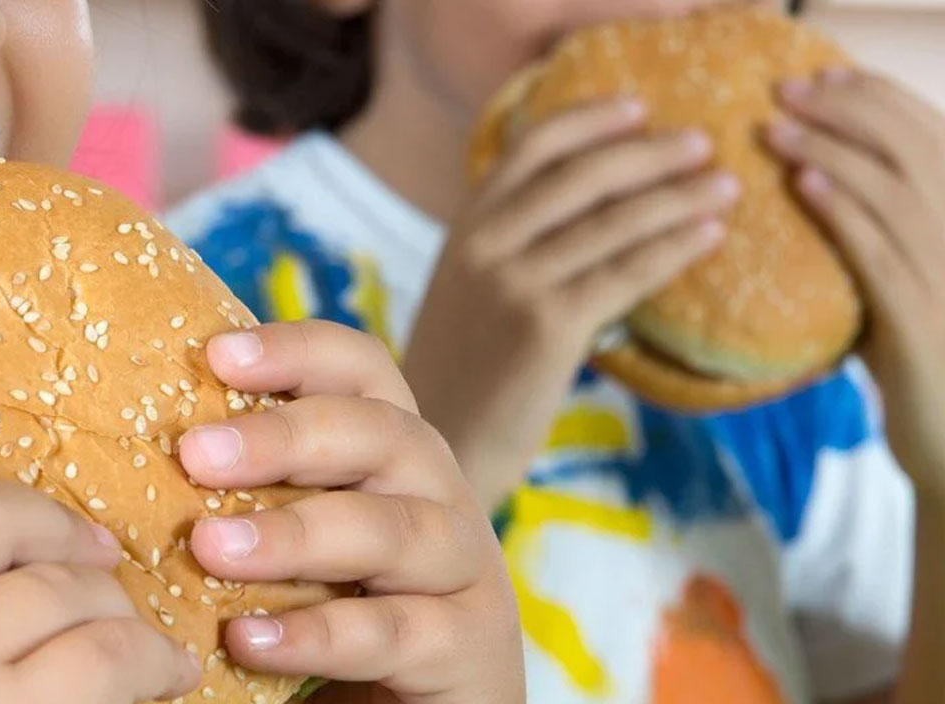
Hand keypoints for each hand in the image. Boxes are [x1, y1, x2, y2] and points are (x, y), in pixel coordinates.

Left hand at [179, 322, 522, 703]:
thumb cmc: (328, 614)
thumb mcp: (285, 543)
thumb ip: (240, 497)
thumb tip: (132, 450)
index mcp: (390, 451)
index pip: (361, 370)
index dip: (297, 350)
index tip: (217, 356)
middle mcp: (436, 494)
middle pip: (380, 434)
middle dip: (285, 438)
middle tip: (196, 454)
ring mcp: (462, 570)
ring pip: (392, 529)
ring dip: (297, 533)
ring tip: (209, 548)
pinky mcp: (471, 648)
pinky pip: (396, 631)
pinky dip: (320, 633)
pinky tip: (247, 637)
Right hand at [404, 98, 737, 508]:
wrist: (438, 446)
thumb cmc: (464, 376)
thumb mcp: (469, 295)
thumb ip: (510, 249)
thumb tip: (591, 218)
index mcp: (465, 229)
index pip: (530, 146)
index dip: (589, 120)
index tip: (639, 108)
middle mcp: (485, 245)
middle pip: (582, 175)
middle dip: (650, 153)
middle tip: (703, 144)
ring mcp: (514, 283)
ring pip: (613, 222)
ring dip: (679, 197)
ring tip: (726, 186)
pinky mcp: (547, 327)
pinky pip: (626, 274)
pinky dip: (674, 249)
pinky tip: (710, 237)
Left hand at [768, 69, 944, 479]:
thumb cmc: (923, 363)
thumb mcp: (905, 287)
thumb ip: (878, 239)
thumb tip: (814, 187)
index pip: (929, 136)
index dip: (876, 98)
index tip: (821, 76)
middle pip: (912, 148)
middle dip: (846, 109)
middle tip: (784, 89)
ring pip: (892, 190)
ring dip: (829, 149)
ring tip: (774, 127)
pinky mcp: (923, 316)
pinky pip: (878, 250)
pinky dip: (841, 209)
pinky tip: (803, 183)